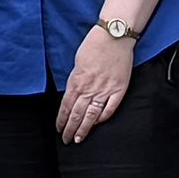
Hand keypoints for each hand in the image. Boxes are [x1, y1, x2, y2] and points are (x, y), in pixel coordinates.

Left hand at [56, 25, 133, 144]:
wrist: (114, 37)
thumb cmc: (94, 45)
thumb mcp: (77, 63)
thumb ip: (75, 80)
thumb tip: (73, 94)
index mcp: (76, 82)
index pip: (65, 107)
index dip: (62, 120)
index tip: (59, 129)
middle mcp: (89, 89)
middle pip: (76, 115)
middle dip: (70, 129)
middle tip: (67, 140)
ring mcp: (104, 91)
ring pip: (91, 116)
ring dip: (84, 129)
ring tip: (79, 139)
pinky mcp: (118, 90)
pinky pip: (109, 109)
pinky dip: (103, 118)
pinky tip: (98, 124)